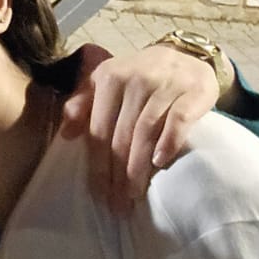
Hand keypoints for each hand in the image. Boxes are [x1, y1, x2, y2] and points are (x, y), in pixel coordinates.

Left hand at [58, 42, 219, 213]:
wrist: (185, 55)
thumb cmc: (138, 77)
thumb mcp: (106, 82)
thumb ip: (83, 103)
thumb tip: (66, 134)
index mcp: (109, 78)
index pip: (99, 129)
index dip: (97, 164)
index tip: (99, 192)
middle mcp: (135, 79)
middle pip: (121, 135)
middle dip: (117, 173)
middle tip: (118, 203)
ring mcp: (165, 84)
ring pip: (146, 131)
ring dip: (139, 167)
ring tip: (134, 193)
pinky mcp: (193, 91)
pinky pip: (178, 120)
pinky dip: (168, 142)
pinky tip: (160, 162)